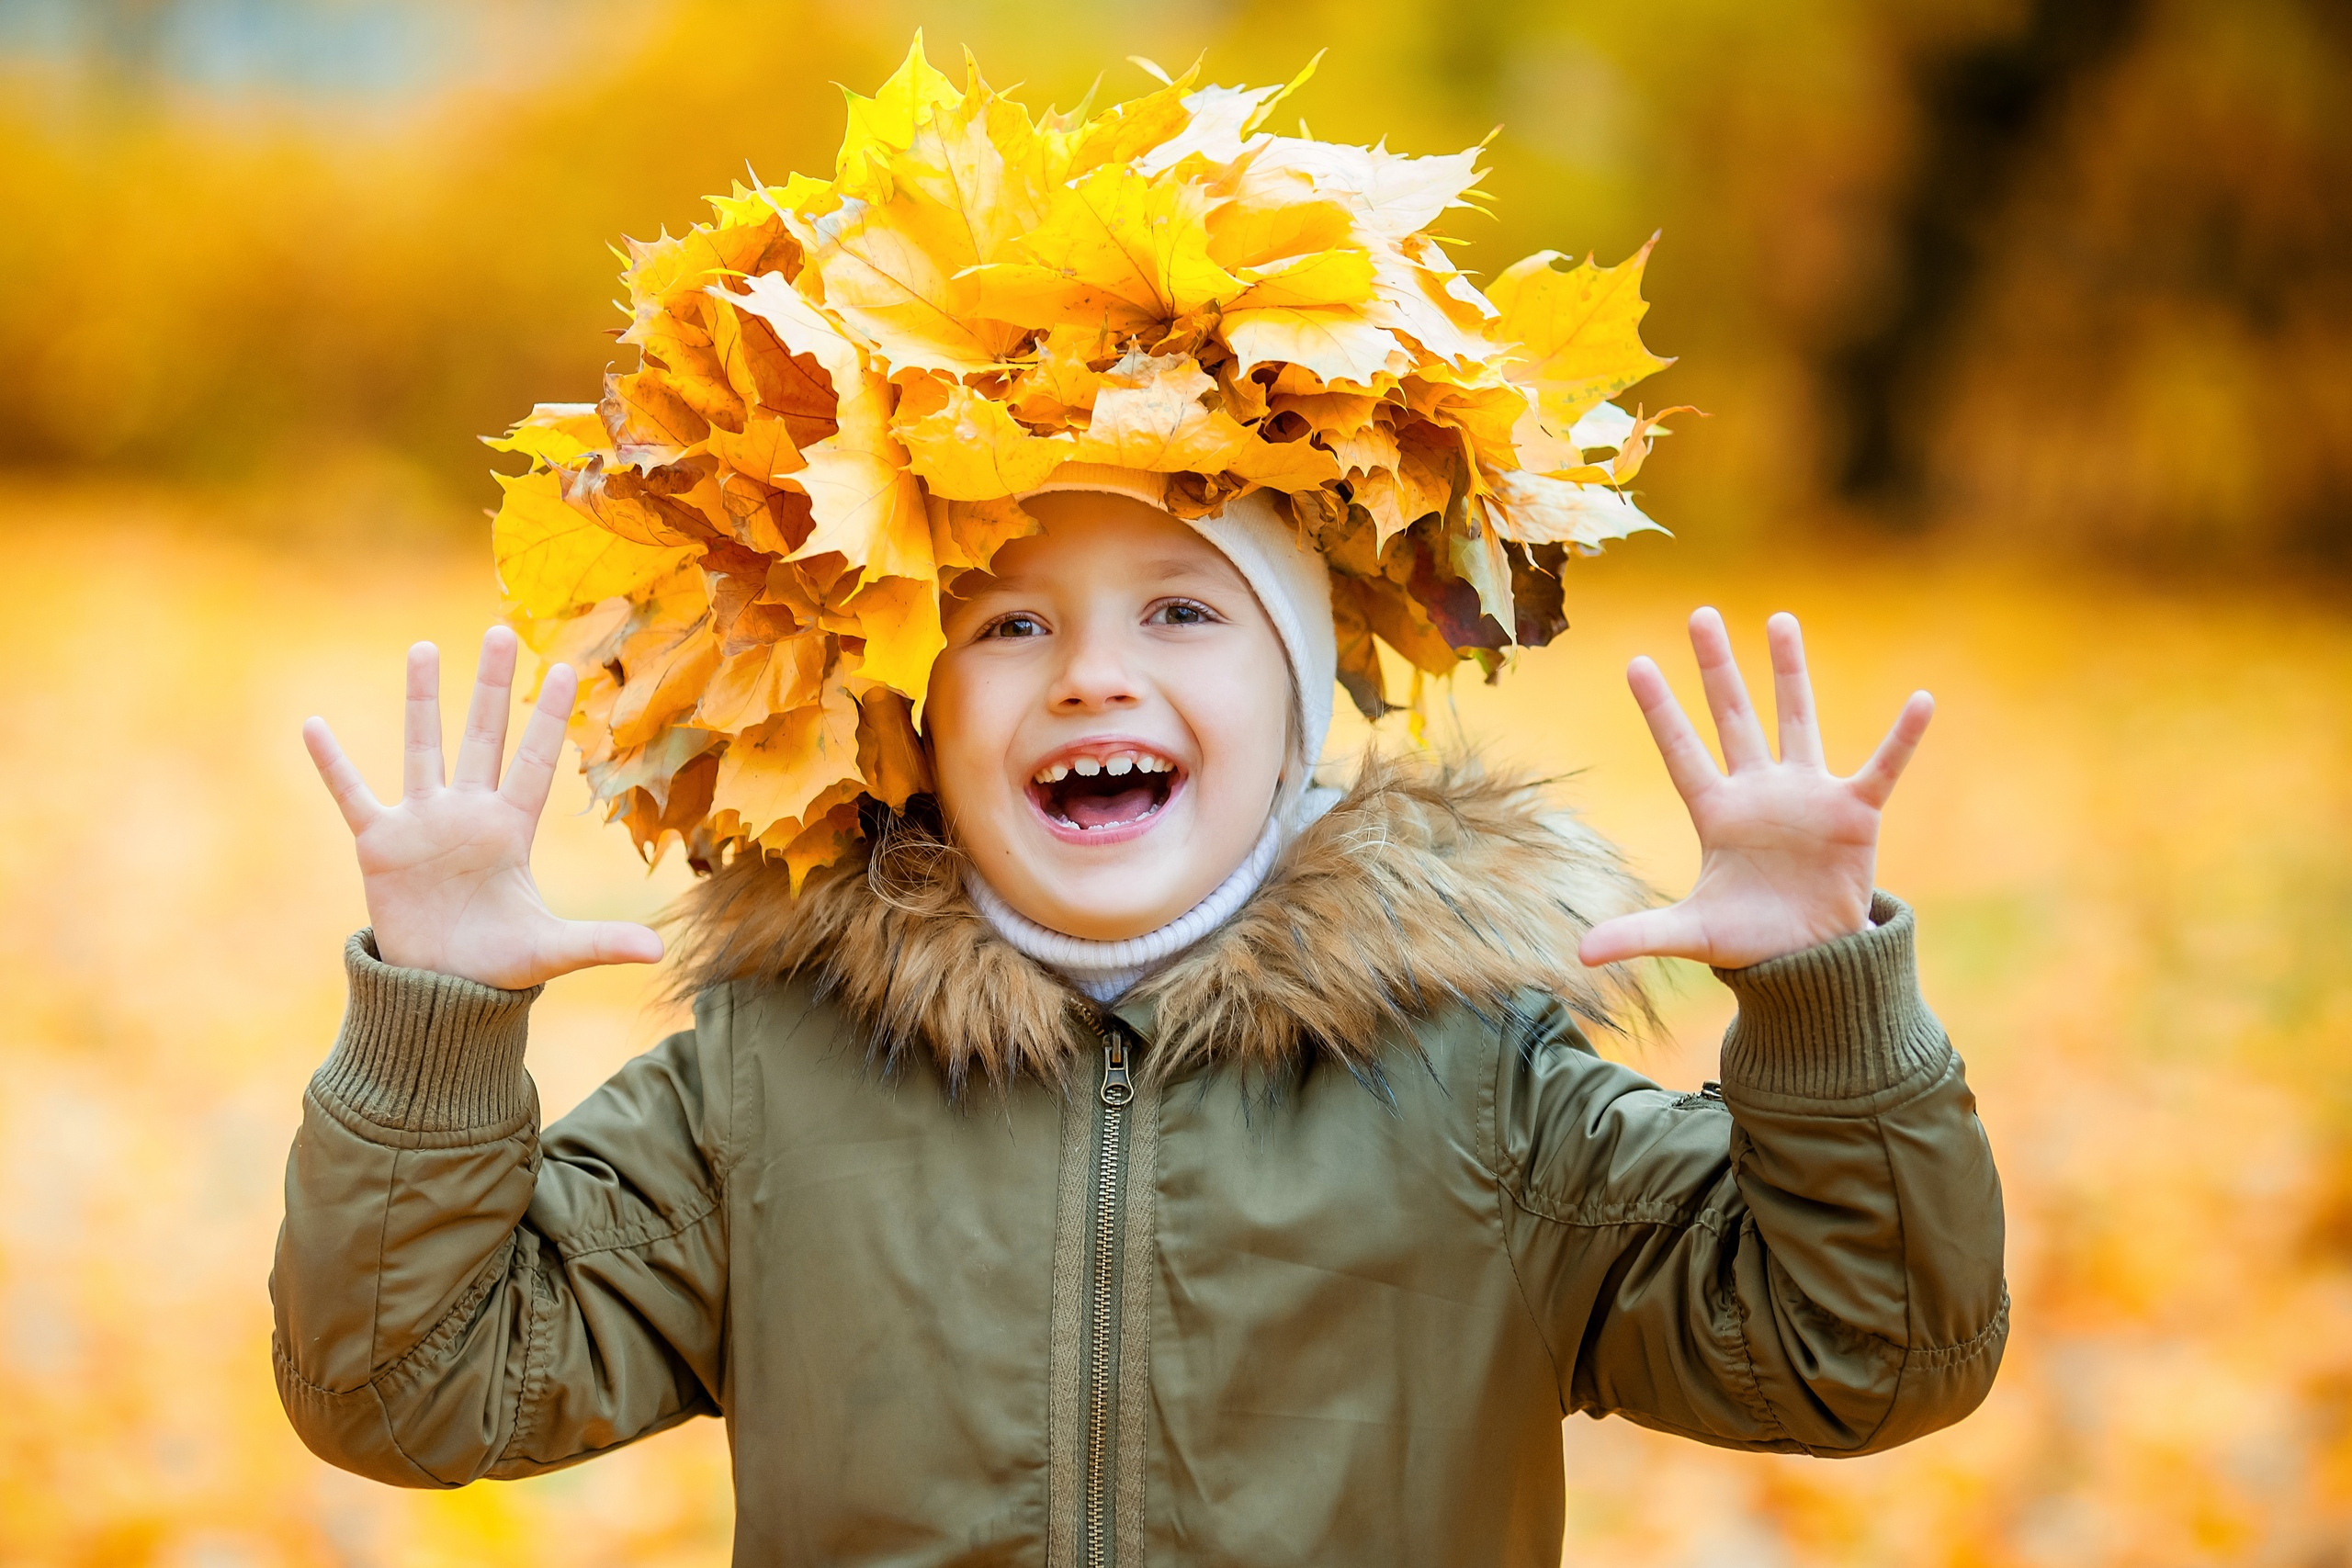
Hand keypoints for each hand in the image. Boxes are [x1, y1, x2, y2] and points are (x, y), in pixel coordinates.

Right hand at [302, 628, 662, 989]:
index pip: (536, 762)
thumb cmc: (498, 966)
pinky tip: (313, 726)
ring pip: (422, 748)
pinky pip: (353, 794)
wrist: (439, 991)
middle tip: (501, 631)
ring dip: (421, 700)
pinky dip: (333, 763)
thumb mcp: (551, 951)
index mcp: (511, 831)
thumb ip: (601, 942)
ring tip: (423, 649)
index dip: (549, 718)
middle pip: (483, 736)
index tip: (566, 669)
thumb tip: (659, 952)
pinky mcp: (379, 844)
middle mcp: (468, 815)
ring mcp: (422, 824)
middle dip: (491, 687)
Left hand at [1578, 608, 1931, 970]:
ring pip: (1796, 719)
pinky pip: (1882, 767)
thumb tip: (1582, 955)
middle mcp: (1758, 792)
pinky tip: (1922, 702)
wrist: (1809, 960)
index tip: (1635, 663)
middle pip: (1732, 716)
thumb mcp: (1690, 935)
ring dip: (1789, 672)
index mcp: (1716, 813)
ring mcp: (1806, 796)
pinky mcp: (1853, 814)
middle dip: (1716, 668)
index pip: (1680, 751)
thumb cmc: (1749, 941)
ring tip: (1780, 619)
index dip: (1660, 710)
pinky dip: (1902, 738)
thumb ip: (1639, 934)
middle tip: (1700, 614)